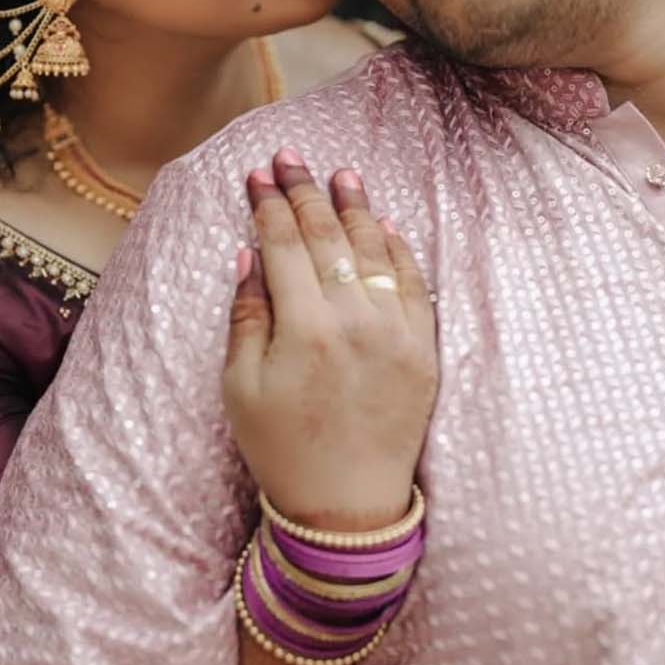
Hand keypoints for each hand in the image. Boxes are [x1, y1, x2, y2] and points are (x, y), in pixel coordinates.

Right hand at [223, 148, 437, 532]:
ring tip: (342, 173)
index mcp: (305, 329)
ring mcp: (397, 333)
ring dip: (355, 208)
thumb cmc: (281, 447)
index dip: (269, 205)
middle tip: (291, 156)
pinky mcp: (424, 349)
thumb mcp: (240, 386)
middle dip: (305, 191)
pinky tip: (384, 223)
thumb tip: (249, 254)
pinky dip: (399, 249)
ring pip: (376, 251)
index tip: (258, 174)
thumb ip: (247, 315)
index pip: (285, 245)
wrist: (346, 507)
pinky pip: (415, 283)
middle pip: (328, 237)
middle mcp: (356, 321)